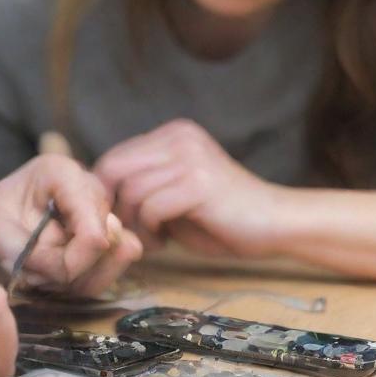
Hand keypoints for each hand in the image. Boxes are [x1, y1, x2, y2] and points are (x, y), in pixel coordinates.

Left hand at [0, 154, 142, 296]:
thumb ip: (36, 252)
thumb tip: (77, 265)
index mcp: (62, 173)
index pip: (93, 230)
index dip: (71, 262)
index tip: (33, 267)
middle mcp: (90, 187)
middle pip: (106, 246)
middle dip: (66, 269)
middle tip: (28, 266)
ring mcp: (103, 211)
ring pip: (111, 262)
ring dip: (70, 278)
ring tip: (37, 267)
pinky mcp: (108, 236)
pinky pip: (109, 272)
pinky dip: (77, 282)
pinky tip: (51, 273)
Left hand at [93, 119, 281, 258]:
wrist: (277, 224)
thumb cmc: (223, 217)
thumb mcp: (176, 193)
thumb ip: (143, 187)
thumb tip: (97, 198)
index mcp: (173, 134)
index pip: (115, 156)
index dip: (105, 192)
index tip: (114, 220)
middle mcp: (180, 138)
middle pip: (114, 167)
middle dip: (111, 205)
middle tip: (124, 231)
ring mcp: (190, 157)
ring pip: (131, 189)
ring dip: (134, 223)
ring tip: (152, 239)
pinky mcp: (199, 183)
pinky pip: (151, 206)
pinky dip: (150, 230)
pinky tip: (164, 242)